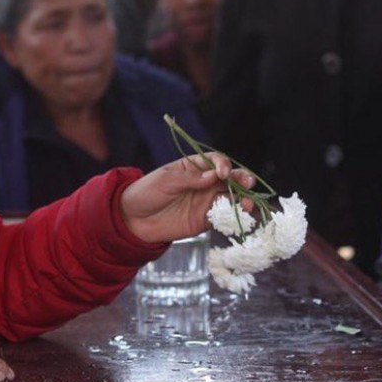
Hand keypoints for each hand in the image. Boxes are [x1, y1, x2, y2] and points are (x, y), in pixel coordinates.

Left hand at [120, 152, 254, 242]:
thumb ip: (190, 179)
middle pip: (229, 178)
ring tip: (248, 203)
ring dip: (242, 199)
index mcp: (193, 166)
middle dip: (241, 179)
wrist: (133, 219)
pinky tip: (239, 217)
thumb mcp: (166, 180)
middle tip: (248, 183)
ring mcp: (206, 201)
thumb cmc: (146, 192)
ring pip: (231, 197)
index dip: (223, 165)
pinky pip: (223, 217)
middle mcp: (204, 182)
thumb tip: (213, 176)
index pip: (215, 161)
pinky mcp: (205, 220)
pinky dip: (234, 216)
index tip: (222, 173)